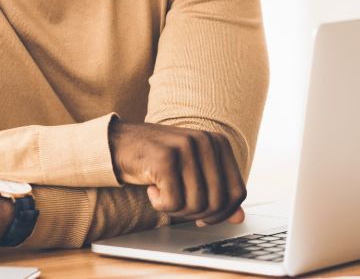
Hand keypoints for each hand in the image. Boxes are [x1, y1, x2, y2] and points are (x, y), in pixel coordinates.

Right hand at [109, 121, 246, 226]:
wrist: (120, 143)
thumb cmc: (160, 160)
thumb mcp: (194, 172)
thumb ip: (217, 192)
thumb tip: (239, 217)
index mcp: (219, 143)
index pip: (237, 192)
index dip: (222, 214)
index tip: (203, 217)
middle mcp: (205, 141)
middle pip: (216, 202)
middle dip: (195, 214)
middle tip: (177, 204)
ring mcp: (186, 147)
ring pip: (196, 204)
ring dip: (176, 209)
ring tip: (163, 193)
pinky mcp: (165, 158)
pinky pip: (173, 202)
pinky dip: (160, 205)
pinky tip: (152, 189)